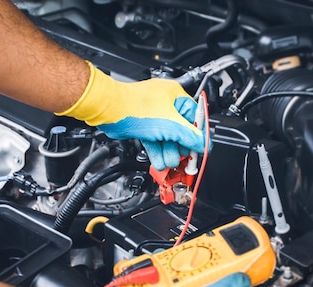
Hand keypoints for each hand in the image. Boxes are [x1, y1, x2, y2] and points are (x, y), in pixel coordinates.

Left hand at [56, 61, 206, 169]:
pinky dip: (158, 151)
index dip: (198, 136)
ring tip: (170, 163)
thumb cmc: (135, 107)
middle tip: (185, 161)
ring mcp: (153, 115)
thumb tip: (203, 144)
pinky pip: (155, 140)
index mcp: (176, 96)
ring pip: (167, 138)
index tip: (200, 150)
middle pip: (182, 131)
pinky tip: (160, 162)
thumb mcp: (170, 125)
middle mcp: (166, 104)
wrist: (109, 110)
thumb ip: (190, 136)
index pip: (196, 118)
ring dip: (169, 153)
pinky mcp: (143, 126)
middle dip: (181, 148)